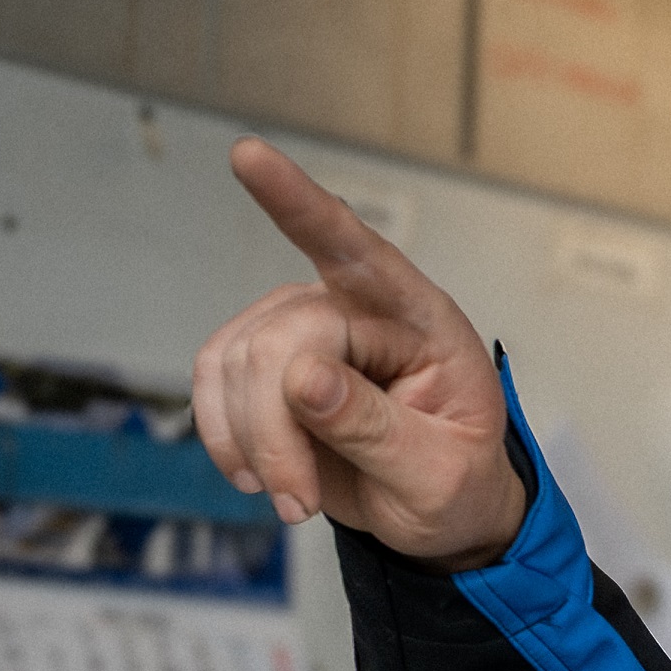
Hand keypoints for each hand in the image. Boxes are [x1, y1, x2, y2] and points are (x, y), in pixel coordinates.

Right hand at [190, 137, 527, 568]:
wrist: (441, 513)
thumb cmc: (457, 483)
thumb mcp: (439, 474)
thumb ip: (377, 428)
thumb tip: (303, 378)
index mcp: (422, 322)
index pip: (358, 252)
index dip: (300, 204)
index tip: (247, 157)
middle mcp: (356, 309)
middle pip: (278, 341)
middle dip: (275, 431)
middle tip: (301, 504)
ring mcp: (302, 327)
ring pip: (233, 363)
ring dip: (251, 443)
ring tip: (296, 499)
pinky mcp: (261, 359)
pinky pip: (212, 382)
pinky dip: (225, 436)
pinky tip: (258, 477)